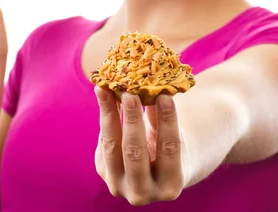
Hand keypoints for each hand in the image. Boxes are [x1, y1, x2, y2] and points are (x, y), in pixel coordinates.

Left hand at [94, 87, 187, 205]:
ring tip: (108, 88)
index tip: (165, 96)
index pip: (169, 148)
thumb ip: (162, 116)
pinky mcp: (102, 171)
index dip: (167, 121)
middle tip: (130, 92)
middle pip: (135, 152)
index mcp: (170, 185)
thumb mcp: (174, 134)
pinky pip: (103, 140)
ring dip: (109, 114)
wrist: (155, 169)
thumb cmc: (170, 144)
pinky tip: (104, 94)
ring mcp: (118, 186)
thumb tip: (153, 85)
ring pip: (111, 146)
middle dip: (132, 120)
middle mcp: (142, 193)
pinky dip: (105, 116)